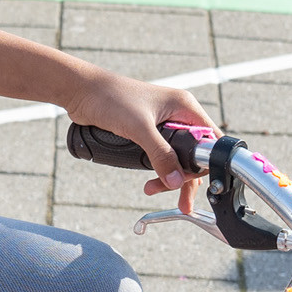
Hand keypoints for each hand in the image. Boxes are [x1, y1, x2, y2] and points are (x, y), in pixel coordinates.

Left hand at [68, 70, 214, 195]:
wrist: (81, 91)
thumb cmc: (110, 97)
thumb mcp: (139, 128)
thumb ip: (160, 154)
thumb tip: (175, 181)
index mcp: (184, 106)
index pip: (210, 138)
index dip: (204, 162)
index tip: (187, 180)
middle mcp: (178, 114)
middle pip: (195, 153)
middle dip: (186, 177)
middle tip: (179, 200)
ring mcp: (163, 124)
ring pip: (177, 157)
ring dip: (171, 176)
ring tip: (154, 190)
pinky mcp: (147, 132)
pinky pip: (162, 155)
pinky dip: (159, 170)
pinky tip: (150, 181)